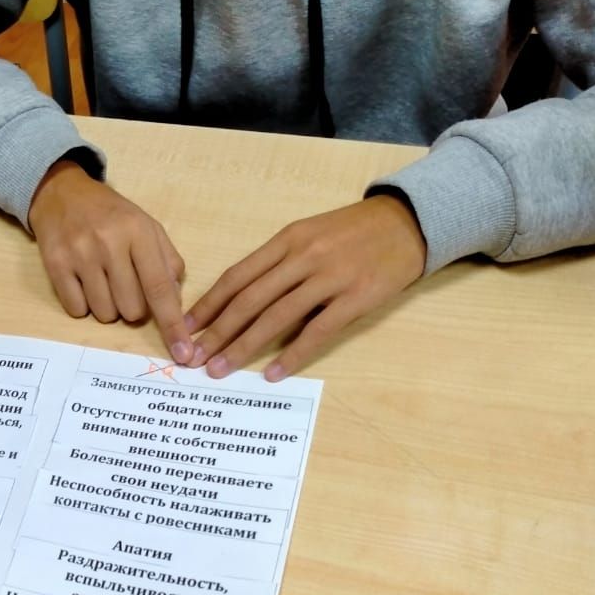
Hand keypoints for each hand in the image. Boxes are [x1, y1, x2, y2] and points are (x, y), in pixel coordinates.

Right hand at [29, 160, 191, 359]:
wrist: (62, 194)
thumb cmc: (112, 215)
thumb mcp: (147, 227)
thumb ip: (168, 263)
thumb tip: (175, 304)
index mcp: (138, 232)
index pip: (160, 288)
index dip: (172, 324)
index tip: (183, 353)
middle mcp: (109, 243)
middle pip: (131, 310)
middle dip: (133, 308)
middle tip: (124, 285)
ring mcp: (79, 255)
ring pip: (104, 314)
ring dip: (108, 307)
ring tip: (102, 281)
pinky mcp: (55, 265)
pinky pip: (77, 309)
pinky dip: (83, 304)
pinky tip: (83, 281)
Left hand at [184, 195, 426, 379]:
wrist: (409, 222)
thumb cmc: (352, 232)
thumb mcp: (308, 235)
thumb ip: (276, 264)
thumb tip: (238, 301)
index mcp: (287, 240)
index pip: (237, 276)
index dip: (208, 305)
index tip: (185, 328)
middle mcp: (303, 257)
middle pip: (249, 299)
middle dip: (216, 331)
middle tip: (193, 358)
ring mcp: (330, 277)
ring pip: (276, 317)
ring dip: (244, 346)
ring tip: (220, 369)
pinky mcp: (356, 298)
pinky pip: (318, 331)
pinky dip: (293, 354)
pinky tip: (273, 373)